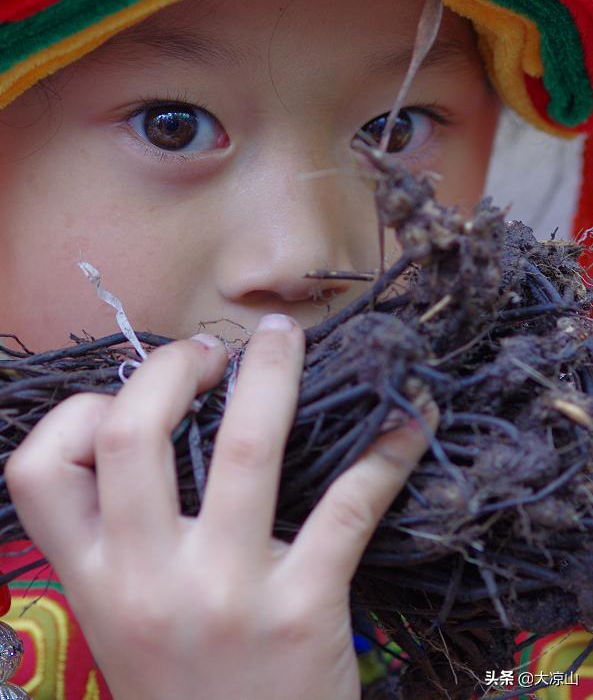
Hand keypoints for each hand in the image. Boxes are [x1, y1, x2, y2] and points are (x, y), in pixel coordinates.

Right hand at [6, 314, 437, 699]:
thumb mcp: (124, 627)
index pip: (37, 470)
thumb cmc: (186, 694)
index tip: (128, 402)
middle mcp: (146, 581)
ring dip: (274, 374)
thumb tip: (163, 427)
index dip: (77, 416)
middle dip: (170, 367)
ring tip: (288, 338)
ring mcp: (226, 593)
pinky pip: (348, 504)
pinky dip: (386, 450)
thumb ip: (125, 544)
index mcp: (92, 583)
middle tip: (210, 353)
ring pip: (246, 447)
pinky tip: (411, 416)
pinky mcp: (304, 608)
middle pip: (134, 434)